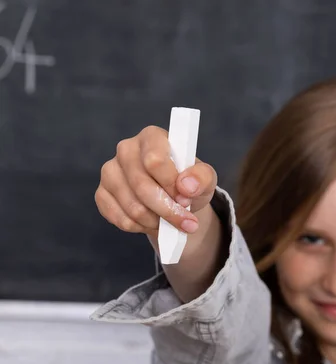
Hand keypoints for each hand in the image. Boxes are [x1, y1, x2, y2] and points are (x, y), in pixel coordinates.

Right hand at [95, 125, 216, 237]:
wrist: (175, 198)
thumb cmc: (189, 182)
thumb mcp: (205, 178)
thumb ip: (201, 177)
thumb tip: (186, 186)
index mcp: (152, 137)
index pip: (155, 161)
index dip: (171, 185)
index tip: (186, 200)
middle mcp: (126, 149)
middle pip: (142, 186)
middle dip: (167, 211)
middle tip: (186, 223)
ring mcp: (110, 171)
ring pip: (132, 206)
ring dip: (156, 221)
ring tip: (171, 222)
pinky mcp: (102, 193)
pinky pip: (120, 218)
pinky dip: (141, 227)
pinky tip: (153, 222)